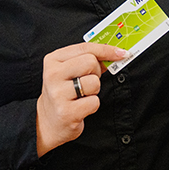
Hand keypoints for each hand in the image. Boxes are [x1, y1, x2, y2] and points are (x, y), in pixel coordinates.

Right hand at [35, 41, 128, 156]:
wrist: (47, 122)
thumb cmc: (64, 92)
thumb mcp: (70, 71)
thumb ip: (89, 59)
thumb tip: (116, 53)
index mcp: (53, 60)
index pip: (85, 48)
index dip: (106, 50)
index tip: (122, 53)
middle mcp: (52, 75)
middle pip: (91, 62)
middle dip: (96, 72)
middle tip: (87, 81)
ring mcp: (58, 94)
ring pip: (94, 82)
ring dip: (94, 90)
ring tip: (81, 95)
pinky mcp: (66, 112)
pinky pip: (94, 102)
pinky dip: (92, 105)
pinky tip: (80, 107)